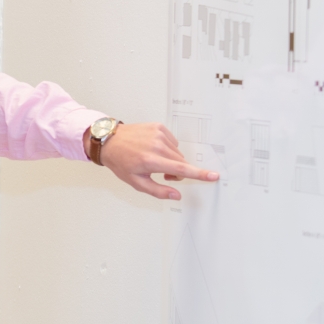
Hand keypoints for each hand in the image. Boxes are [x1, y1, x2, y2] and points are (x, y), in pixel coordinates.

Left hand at [94, 122, 217, 199]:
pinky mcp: (159, 127)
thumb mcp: (136, 182)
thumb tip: (176, 195)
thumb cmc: (121, 162)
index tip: (213, 176)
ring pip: (177, 153)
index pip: (181, 169)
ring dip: (172, 159)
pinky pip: (172, 142)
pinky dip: (167, 148)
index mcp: (151, 161)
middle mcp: (157, 146)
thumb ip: (158, 191)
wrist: (110, 141)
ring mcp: (158, 134)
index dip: (199, 174)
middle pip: (181, 163)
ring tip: (155, 160)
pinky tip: (153, 148)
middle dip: (176, 171)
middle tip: (162, 174)